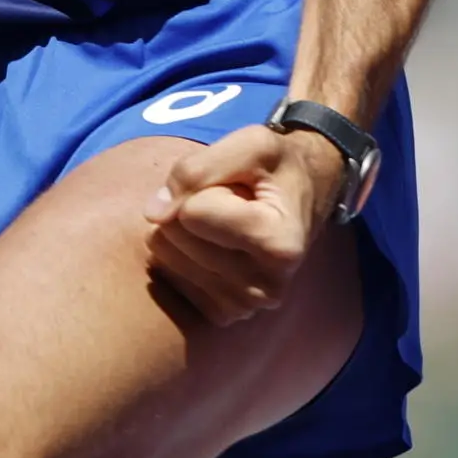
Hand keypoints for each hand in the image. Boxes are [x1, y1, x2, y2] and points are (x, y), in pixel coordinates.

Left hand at [142, 122, 345, 328]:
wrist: (305, 197)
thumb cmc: (277, 166)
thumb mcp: (251, 142)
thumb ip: (198, 168)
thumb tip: (152, 213)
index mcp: (279, 244)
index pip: (192, 212)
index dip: (205, 186)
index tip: (238, 186)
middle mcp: (267, 286)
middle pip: (176, 234)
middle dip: (191, 207)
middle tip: (230, 202)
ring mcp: (245, 306)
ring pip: (167, 257)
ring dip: (184, 230)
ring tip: (224, 223)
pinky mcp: (224, 315)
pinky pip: (168, 281)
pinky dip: (180, 255)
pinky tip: (213, 246)